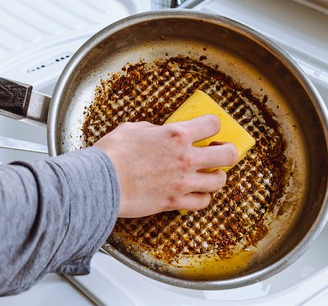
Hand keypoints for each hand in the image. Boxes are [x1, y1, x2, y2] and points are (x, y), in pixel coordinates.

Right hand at [94, 114, 237, 217]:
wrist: (100, 181)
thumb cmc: (111, 154)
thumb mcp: (132, 129)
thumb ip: (152, 130)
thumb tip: (158, 133)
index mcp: (176, 135)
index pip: (212, 124)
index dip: (213, 125)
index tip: (209, 129)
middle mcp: (185, 158)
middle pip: (227, 154)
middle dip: (226, 152)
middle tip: (218, 152)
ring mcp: (182, 182)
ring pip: (218, 181)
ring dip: (215, 177)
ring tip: (208, 175)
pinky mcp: (174, 202)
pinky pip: (201, 202)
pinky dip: (201, 198)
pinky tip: (194, 193)